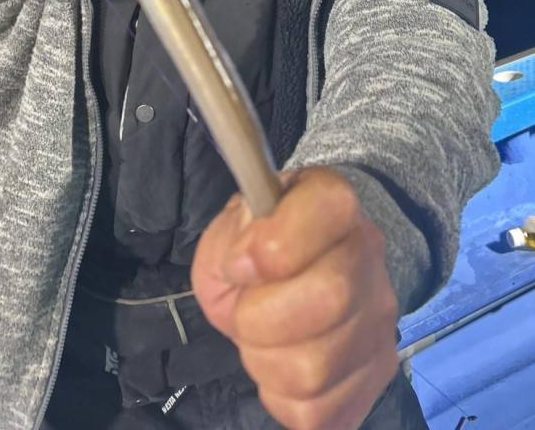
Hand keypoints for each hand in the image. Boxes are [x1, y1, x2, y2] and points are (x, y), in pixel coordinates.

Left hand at [192, 168, 399, 429]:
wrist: (304, 269)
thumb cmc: (257, 245)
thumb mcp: (231, 228)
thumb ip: (230, 239)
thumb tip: (245, 267)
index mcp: (331, 200)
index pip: (330, 208)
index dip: (275, 244)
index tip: (240, 264)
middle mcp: (368, 254)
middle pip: (331, 297)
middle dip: (260, 317)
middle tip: (244, 313)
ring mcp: (380, 316)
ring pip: (317, 368)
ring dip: (265, 363)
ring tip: (262, 340)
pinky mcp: (378, 372)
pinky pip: (320, 412)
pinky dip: (282, 398)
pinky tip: (281, 365)